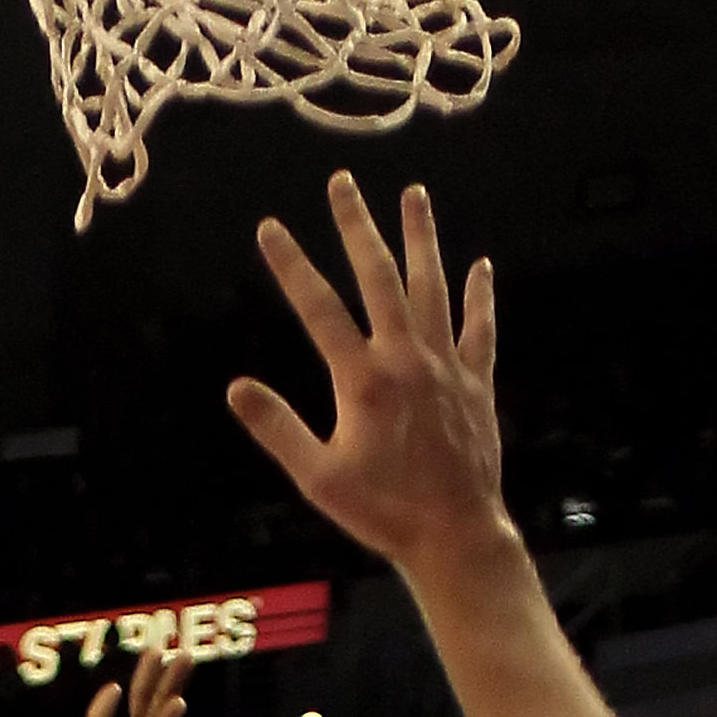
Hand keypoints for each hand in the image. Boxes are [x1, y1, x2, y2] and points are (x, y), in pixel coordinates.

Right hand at [228, 173, 510, 582]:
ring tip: (413, 194)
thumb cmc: (382, 511)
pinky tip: (480, 266)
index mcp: (362, 379)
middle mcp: (406, 359)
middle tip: (342, 184)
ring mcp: (446, 366)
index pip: (319, 307)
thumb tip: (236, 388)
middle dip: (357, 226)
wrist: (455, 533)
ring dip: (421, 238)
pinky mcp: (476, 383)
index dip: (291, 265)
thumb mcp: (317, 478)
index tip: (271, 227)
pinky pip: (480, 329)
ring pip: (432, 287)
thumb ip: (277, 428)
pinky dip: (479, 296)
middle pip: (378, 277)